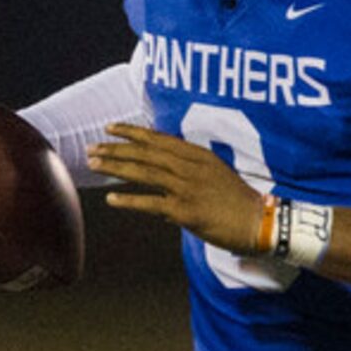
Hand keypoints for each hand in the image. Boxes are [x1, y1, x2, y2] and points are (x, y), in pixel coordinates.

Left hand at [88, 122, 266, 253]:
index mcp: (197, 155)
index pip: (158, 139)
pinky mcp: (186, 211)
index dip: (132, 132)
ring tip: (93, 165)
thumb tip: (165, 183)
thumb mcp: (216, 175)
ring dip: (115, 167)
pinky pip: (151, 203)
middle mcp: (190, 167)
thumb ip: (191, 172)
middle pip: (146, 152)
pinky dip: (129, 200)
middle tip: (92, 148)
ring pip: (144, 172)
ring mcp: (187, 188)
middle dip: (116, 149)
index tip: (110, 128)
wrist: (258, 223)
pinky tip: (111, 199)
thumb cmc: (238, 202)